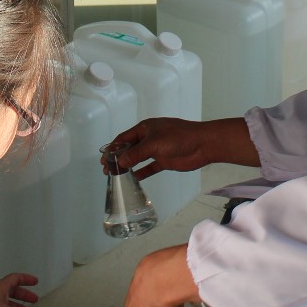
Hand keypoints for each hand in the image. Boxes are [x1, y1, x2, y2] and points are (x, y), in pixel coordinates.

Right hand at [106, 117, 258, 182]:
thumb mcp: (154, 144)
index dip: (113, 147)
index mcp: (145, 128)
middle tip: (107, 169)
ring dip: (128, 165)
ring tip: (116, 174)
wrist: (203, 144)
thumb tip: (119, 161)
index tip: (103, 159)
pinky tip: (134, 178)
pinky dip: (142, 172)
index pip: (124, 138)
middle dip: (118, 157)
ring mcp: (157, 149)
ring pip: (138, 158)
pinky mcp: (165, 160)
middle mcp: (149, 138)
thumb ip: (136, 153)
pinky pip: (150, 167)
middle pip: (129, 148)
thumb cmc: (179, 138)